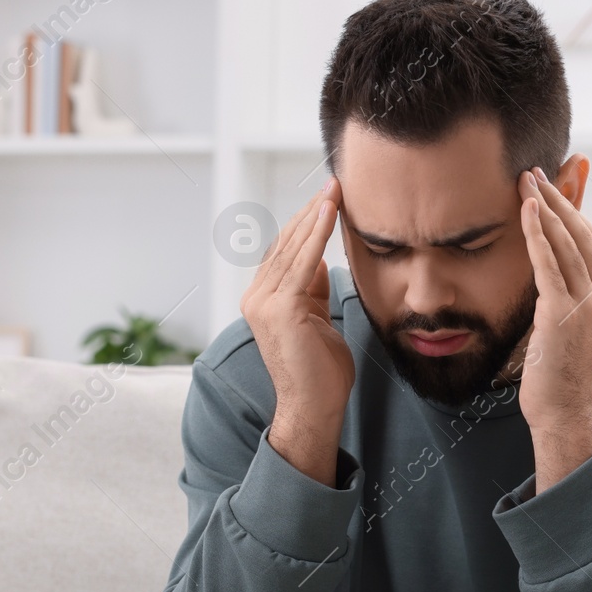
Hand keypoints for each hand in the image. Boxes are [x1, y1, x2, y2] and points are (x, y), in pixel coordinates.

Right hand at [240, 177, 353, 484]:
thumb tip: (320, 263)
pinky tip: (330, 211)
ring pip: (293, 248)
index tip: (328, 199)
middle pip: (286, 244)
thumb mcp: (317, 319)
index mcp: (263, 300)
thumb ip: (312, 291)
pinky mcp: (280, 308)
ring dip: (316, 215)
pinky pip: (302, 261)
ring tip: (335, 189)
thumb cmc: (321, 372)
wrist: (314, 408)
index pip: (285, 252)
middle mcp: (256, 298)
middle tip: (334, 183)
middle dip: (311, 212)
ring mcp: (264, 303)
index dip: (306, 224)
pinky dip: (317, 234)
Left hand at [516, 167, 591, 491]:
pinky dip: (537, 233)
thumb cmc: (565, 376)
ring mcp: (587, 304)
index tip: (555, 189)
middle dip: (559, 200)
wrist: (564, 411)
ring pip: (567, 243)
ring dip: (546, 207)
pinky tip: (526, 210)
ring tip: (527, 181)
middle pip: (583, 235)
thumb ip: (591, 302)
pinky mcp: (562, 312)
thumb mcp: (584, 333)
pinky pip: (548, 263)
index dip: (575, 212)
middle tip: (537, 172)